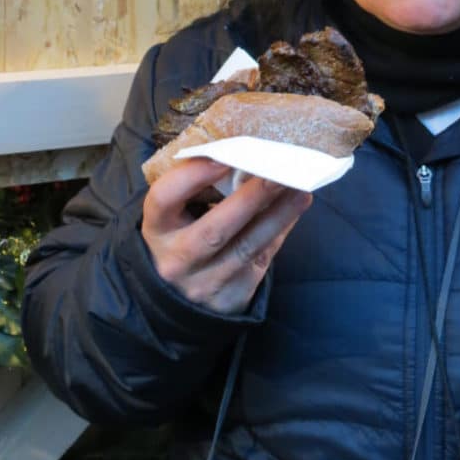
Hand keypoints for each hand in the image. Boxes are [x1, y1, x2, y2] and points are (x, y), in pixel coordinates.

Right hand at [141, 158, 311, 313]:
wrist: (178, 300)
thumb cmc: (182, 237)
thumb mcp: (176, 215)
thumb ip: (200, 189)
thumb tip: (246, 159)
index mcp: (157, 229)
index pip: (163, 199)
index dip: (191, 177)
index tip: (222, 159)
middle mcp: (176, 260)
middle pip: (214, 229)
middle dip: (250, 199)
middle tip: (279, 173)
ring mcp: (204, 283)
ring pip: (247, 246)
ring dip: (278, 215)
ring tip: (302, 191)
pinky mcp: (232, 297)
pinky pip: (262, 259)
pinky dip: (280, 230)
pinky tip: (295, 209)